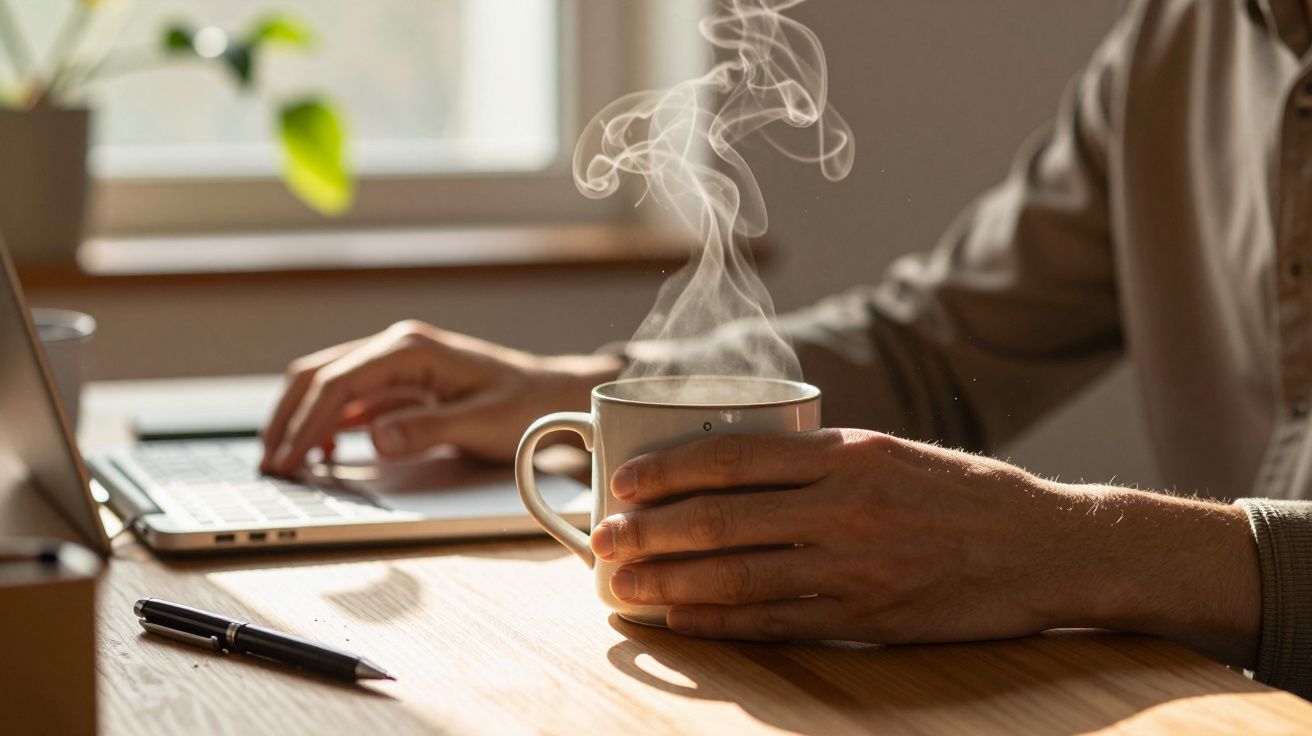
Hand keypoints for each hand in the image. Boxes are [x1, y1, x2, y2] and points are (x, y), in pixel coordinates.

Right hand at [260, 320, 621, 474]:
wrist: (555, 393)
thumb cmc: (528, 406)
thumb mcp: (484, 422)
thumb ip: (428, 429)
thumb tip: (375, 438)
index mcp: (411, 349)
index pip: (338, 383)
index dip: (305, 423)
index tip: (286, 459)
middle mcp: (396, 347)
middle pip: (318, 375)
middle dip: (287, 418)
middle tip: (269, 465)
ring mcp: (395, 363)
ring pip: (326, 384)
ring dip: (299, 419)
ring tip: (283, 462)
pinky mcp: (400, 384)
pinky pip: (348, 399)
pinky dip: (325, 424)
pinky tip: (321, 455)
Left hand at [591, 429, 1260, 667]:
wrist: (1047, 548)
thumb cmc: (963, 494)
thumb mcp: (891, 452)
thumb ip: (817, 460)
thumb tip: (736, 466)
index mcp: (846, 454)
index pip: (730, 456)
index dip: (665, 470)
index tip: (622, 482)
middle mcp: (843, 508)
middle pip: (719, 519)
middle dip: (646, 532)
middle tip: (601, 541)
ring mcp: (853, 567)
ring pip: (735, 576)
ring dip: (667, 583)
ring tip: (621, 587)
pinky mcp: (865, 618)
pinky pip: (773, 622)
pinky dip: (717, 622)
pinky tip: (679, 619)